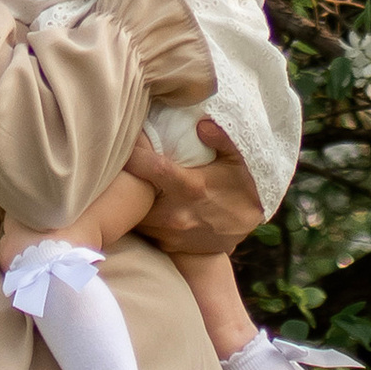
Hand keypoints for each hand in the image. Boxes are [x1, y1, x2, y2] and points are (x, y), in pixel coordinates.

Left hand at [126, 120, 264, 258]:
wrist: (251, 224)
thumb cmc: (243, 184)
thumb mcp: (238, 157)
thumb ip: (221, 137)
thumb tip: (201, 123)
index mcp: (191, 187)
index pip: (149, 167)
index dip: (133, 153)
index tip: (125, 142)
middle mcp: (177, 214)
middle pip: (134, 196)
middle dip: (125, 181)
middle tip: (119, 164)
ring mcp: (172, 234)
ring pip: (136, 216)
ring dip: (132, 201)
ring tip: (129, 184)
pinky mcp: (171, 246)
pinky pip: (146, 231)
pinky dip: (143, 217)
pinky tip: (144, 203)